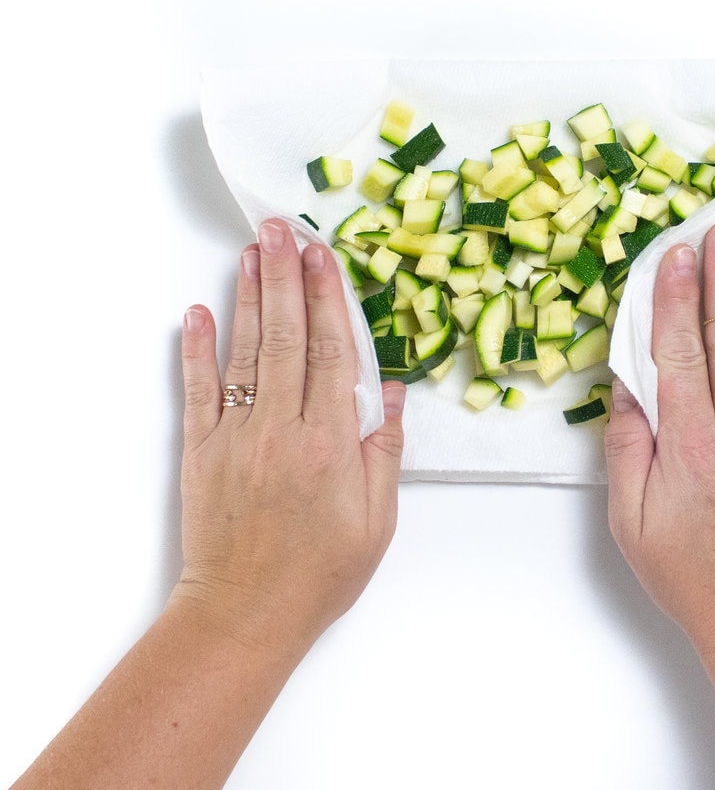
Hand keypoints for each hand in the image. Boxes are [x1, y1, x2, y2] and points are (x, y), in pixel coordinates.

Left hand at [174, 219, 405, 656]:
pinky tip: (197, 312)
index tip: (325, 256)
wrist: (245, 615)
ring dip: (248, 298)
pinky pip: (198, 392)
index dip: (329, 299)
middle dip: (287, 278)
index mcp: (330, 445)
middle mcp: (281, 430)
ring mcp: (236, 437)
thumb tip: (389, 392)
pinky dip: (197, 350)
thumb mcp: (376, 520)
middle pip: (286, 338)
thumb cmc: (320, 573)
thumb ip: (384, 451)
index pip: (331, 353)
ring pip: (246, 354)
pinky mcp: (202, 452)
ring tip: (252, 252)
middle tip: (284, 229)